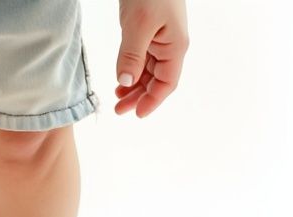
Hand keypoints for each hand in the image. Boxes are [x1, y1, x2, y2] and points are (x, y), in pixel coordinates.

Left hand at [114, 0, 188, 117]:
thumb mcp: (138, 25)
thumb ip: (131, 55)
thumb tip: (126, 81)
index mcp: (175, 47)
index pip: (167, 83)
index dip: (152, 101)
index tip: (136, 115)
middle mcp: (171, 46)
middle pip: (157, 80)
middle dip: (138, 96)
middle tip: (118, 110)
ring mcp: (160, 39)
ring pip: (148, 71)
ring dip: (133, 85)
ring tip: (116, 97)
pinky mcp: (149, 32)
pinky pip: (142, 58)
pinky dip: (131, 70)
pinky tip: (120, 79)